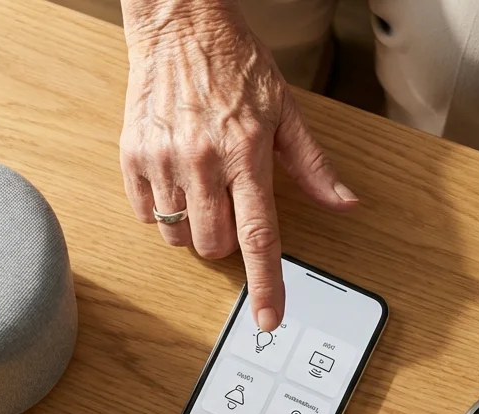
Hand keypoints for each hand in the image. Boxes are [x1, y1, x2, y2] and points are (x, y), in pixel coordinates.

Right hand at [119, 0, 356, 330]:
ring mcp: (165, 161)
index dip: (266, 285)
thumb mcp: (285, 110)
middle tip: (229, 206)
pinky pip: (147, 216)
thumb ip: (312, 165)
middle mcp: (205, 161)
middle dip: (225, 240)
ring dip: (193, 227)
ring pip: (179, 237)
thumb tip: (344, 203)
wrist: (179, 25)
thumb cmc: (234, 63)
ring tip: (200, 188)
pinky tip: (173, 179)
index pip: (260, 236)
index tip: (269, 318)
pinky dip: (162, 212)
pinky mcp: (133, 157)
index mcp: (248, 153)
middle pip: (215, 245)